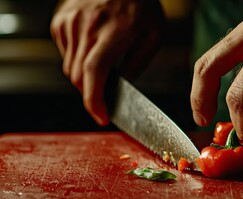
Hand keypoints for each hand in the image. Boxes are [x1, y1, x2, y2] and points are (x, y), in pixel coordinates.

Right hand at [51, 0, 163, 125]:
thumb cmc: (142, 7)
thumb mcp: (153, 36)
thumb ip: (137, 64)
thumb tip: (120, 87)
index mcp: (114, 31)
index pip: (94, 72)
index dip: (94, 100)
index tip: (100, 116)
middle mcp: (87, 27)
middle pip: (78, 76)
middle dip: (91, 94)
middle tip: (106, 97)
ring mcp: (71, 23)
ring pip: (69, 68)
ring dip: (84, 78)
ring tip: (104, 64)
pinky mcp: (61, 21)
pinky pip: (65, 54)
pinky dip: (76, 61)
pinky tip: (92, 50)